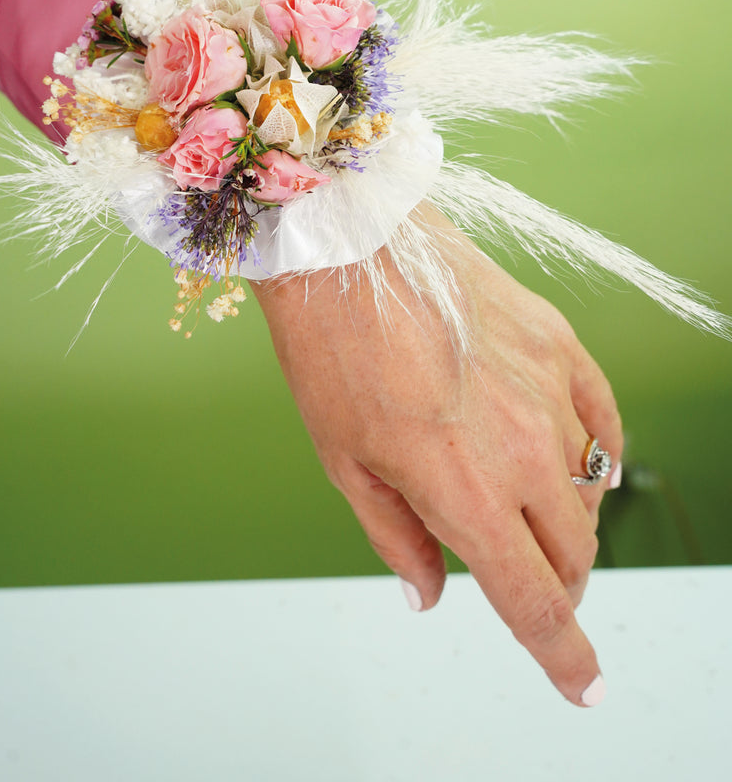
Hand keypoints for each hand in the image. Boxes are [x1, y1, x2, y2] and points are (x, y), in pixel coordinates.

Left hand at [252, 205, 622, 706]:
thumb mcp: (344, 462)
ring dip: (570, 524)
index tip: (584, 686)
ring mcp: (548, 393)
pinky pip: (600, 421)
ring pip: (591, 491)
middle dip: (555, 586)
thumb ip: (395, 537)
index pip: (535, 601)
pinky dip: (595, 456)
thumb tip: (428, 595)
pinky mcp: (557, 344)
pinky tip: (581, 463)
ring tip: (531, 517)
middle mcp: (522, 452)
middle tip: (526, 582)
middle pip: (572, 554)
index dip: (563, 656)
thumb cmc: (332, 355)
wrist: (350, 247)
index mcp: (465, 493)